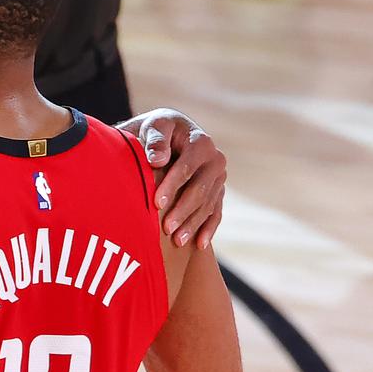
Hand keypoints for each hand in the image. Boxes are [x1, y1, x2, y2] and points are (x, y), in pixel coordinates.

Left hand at [119, 109, 226, 249]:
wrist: (169, 133)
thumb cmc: (156, 130)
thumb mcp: (154, 127)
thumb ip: (155, 140)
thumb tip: (157, 161)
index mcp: (201, 142)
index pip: (186, 168)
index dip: (172, 186)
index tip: (157, 203)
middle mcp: (215, 160)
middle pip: (199, 190)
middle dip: (182, 210)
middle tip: (166, 229)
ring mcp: (218, 177)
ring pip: (207, 204)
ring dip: (193, 224)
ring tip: (177, 241)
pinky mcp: (217, 191)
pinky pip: (215, 212)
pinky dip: (208, 229)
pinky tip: (199, 244)